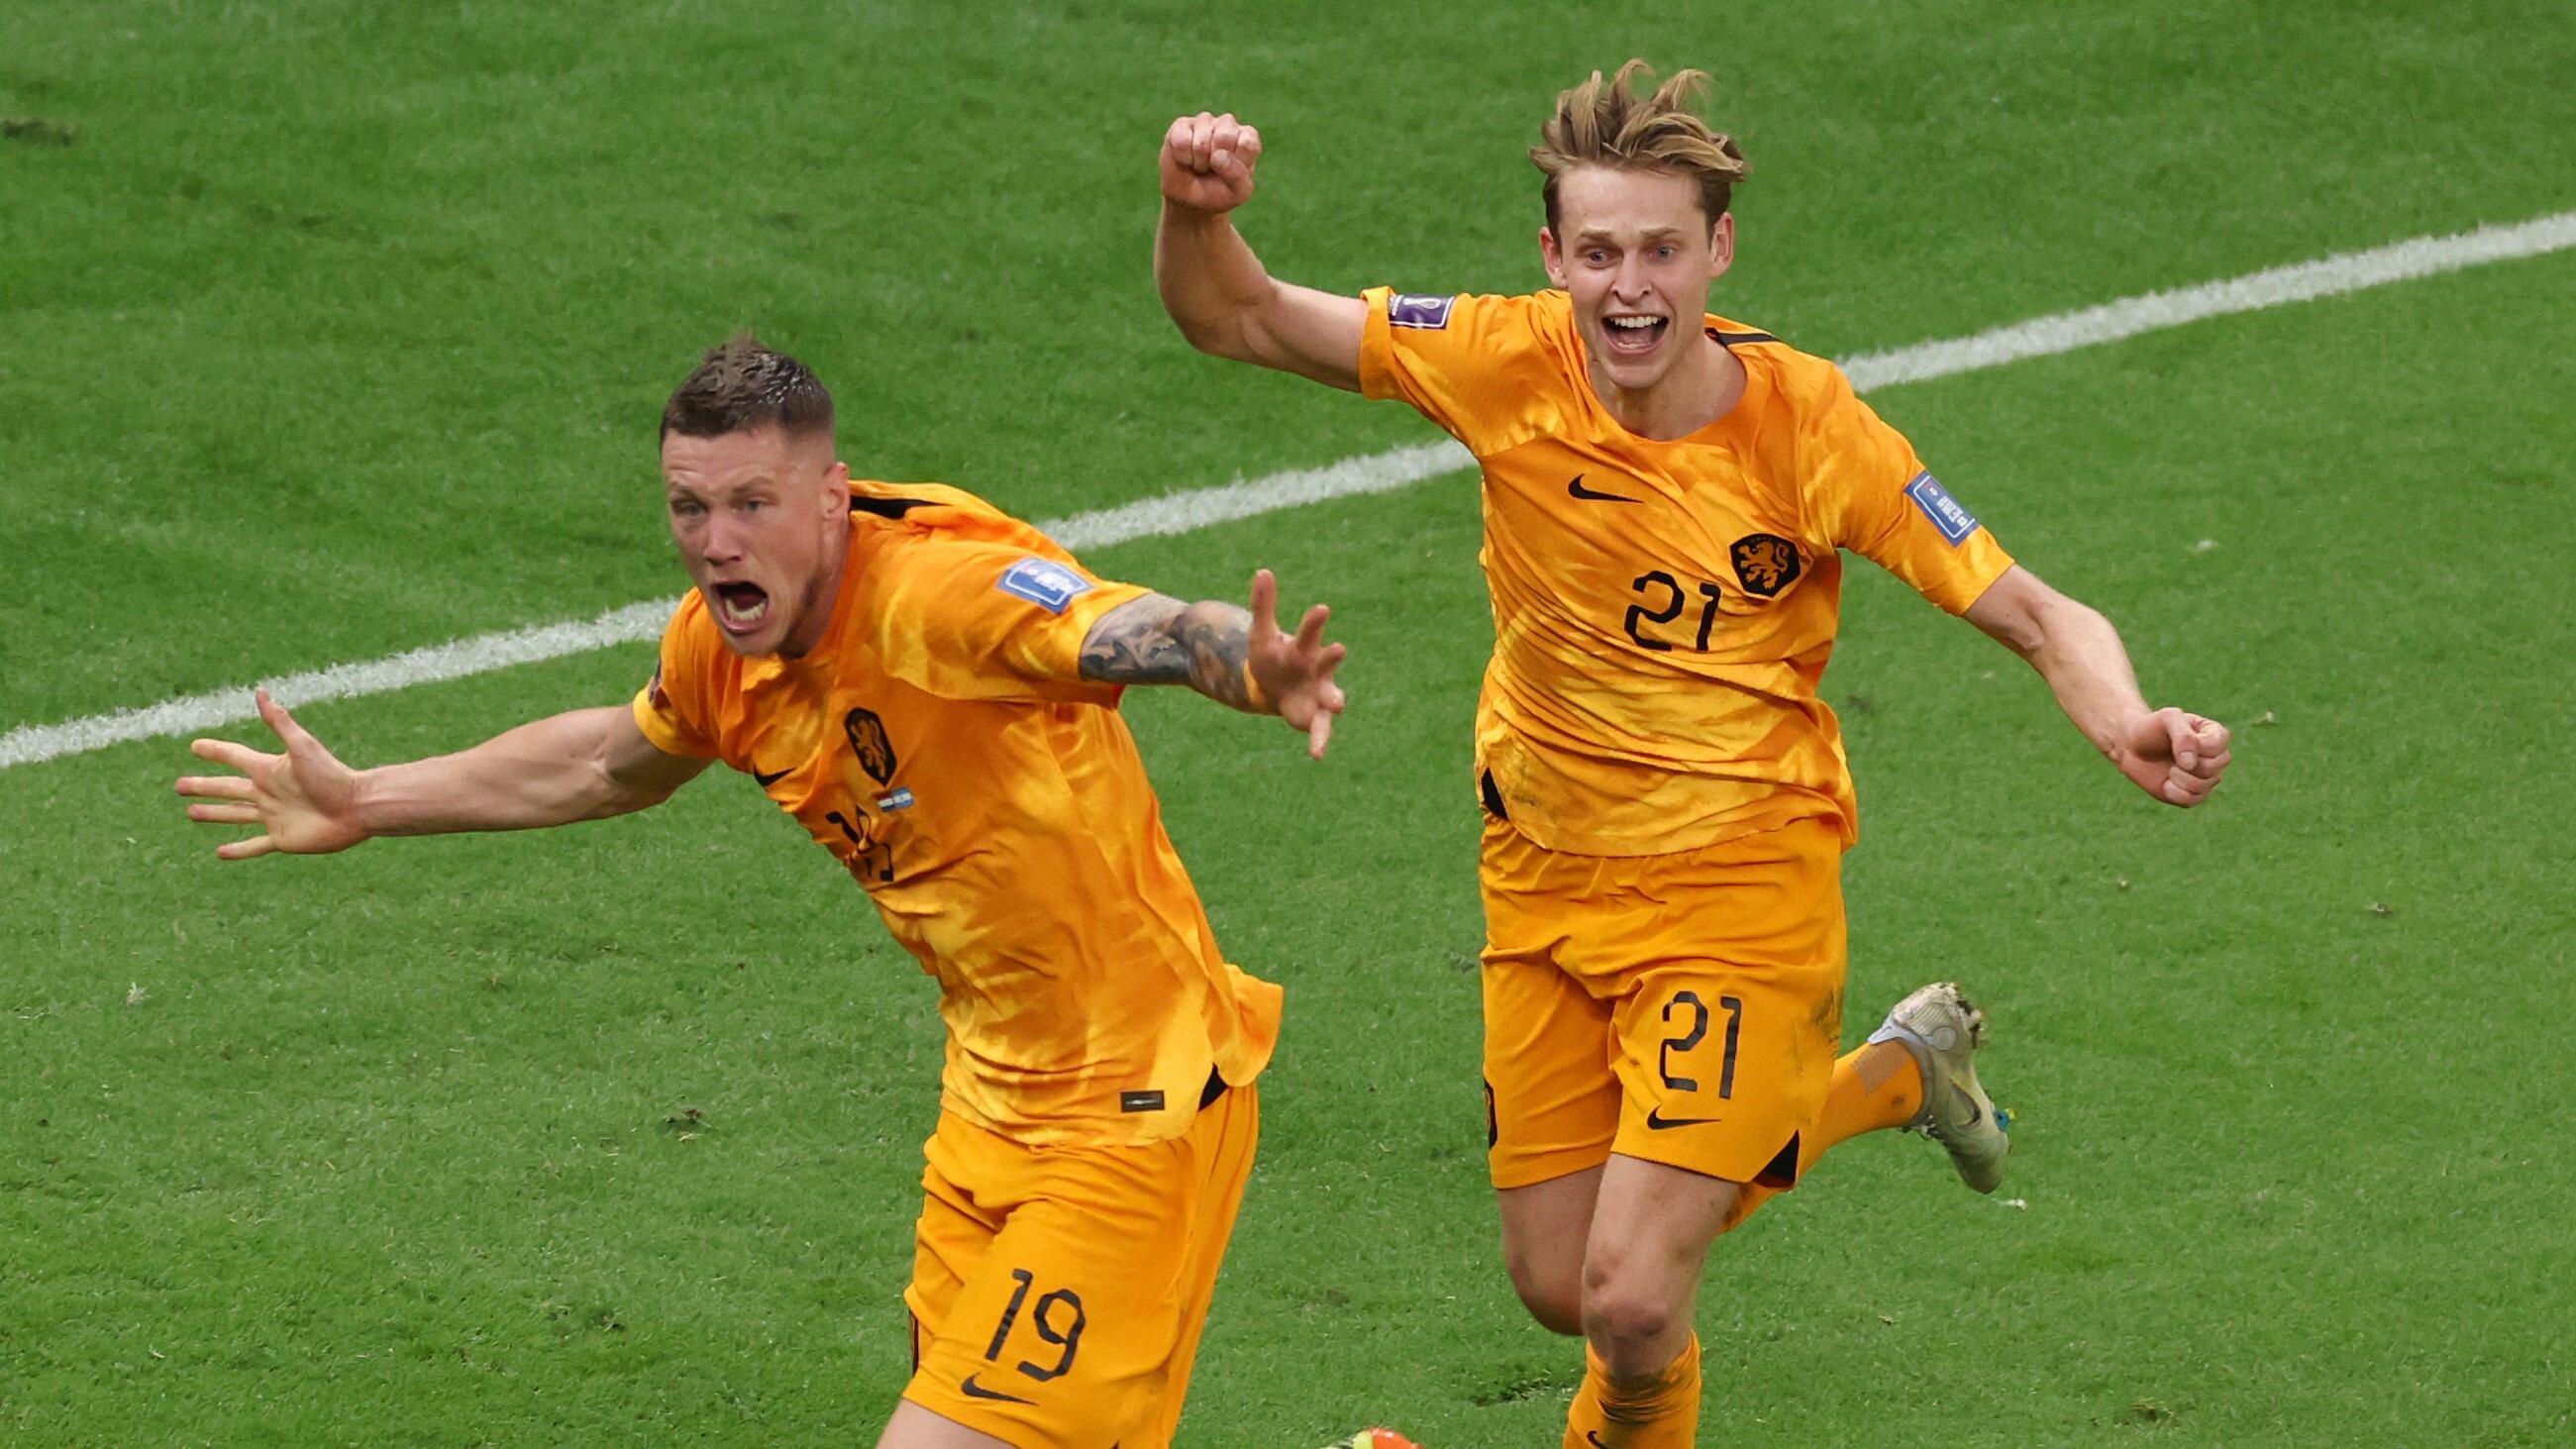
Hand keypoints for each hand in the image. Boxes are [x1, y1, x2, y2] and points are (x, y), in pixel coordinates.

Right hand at [175, 689, 370, 858]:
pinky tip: (220, 852)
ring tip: (191, 813)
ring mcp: (273, 817)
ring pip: (235, 815)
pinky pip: (254, 846)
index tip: (195, 746)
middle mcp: (267, 793)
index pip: (234, 757)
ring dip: (213, 814)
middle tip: (178, 785)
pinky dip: (237, 850)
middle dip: (203, 786)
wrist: (357, 807)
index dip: (215, 752)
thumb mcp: (302, 746)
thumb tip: (261, 692)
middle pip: (227, 788)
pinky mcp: (282, 839)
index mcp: (269, 770)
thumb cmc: (332, 775)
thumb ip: (279, 722)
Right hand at [1160, 111, 1261, 215]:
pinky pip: (1181, 141)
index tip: (1231, 172)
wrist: (1190, 200)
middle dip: (1215, 162)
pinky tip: (1185, 159)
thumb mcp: (1238, 192)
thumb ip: (1237, 176)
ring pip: (1202, 140)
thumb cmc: (1219, 192)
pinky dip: (1183, 158)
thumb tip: (1218, 155)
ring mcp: (1204, 122)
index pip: (1247, 143)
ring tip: (1199, 165)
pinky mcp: (1181, 124)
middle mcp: (1228, 124)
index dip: (1236, 164)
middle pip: (1225, 136)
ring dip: (1198, 162)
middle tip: (1212, 169)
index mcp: (1247, 138)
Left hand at [1245, 569, 1347, 758]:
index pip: (1310, 630)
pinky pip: (1319, 730)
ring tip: (1338, 704)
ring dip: (1334, 700)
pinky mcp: (1313, 717)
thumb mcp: (1262, 633)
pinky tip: (1317, 755)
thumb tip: (1262, 571)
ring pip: (1331, 696)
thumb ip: (1264, 605)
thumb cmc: (1272, 656)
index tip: (1321, 608)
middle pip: (1326, 661)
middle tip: (1340, 649)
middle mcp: (1318, 669)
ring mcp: (1319, 693)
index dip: (1315, 621)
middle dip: (1332, 656)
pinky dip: (1319, 741)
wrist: (1274, 687)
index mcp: (1305, 646)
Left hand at [2113, 707, 2230, 806]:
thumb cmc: (2151, 728)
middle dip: (2188, 764)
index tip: (2178, 738)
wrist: (2131, 747)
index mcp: (2213, 734)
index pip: (2220, 743)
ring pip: (2205, 786)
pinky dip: (2176, 794)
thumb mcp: (2167, 719)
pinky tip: (2165, 784)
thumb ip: (2183, 736)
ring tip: (2169, 770)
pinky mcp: (2192, 793)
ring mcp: (2205, 776)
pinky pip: (2193, 800)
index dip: (2198, 746)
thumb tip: (2191, 764)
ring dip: (2180, 779)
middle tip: (2172, 758)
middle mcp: (2214, 757)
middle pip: (2215, 767)